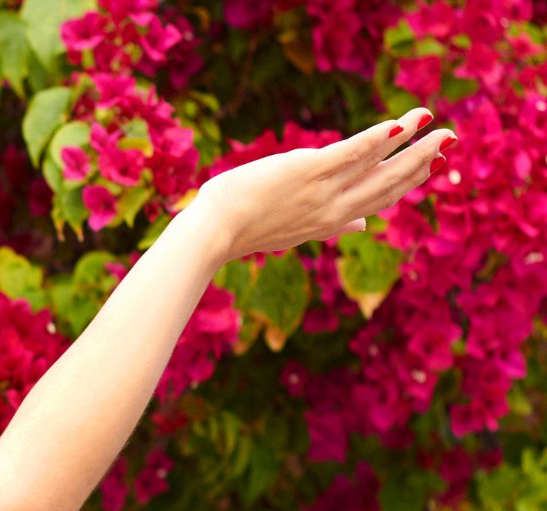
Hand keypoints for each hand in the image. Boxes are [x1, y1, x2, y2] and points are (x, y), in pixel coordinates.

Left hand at [189, 107, 454, 263]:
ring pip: (375, 166)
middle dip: (421, 161)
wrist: (213, 233)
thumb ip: (333, 226)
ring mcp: (322, 192)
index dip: (408, 183)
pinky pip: (350, 153)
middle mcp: (334, 210)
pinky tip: (397, 125)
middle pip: (387, 184)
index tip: (433, 167)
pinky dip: (375, 139)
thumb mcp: (293, 231)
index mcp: (330, 223)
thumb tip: (364, 227)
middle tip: (449, 140)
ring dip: (408, 143)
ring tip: (432, 123)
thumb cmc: (243, 228)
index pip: (378, 201)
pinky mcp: (306, 171)